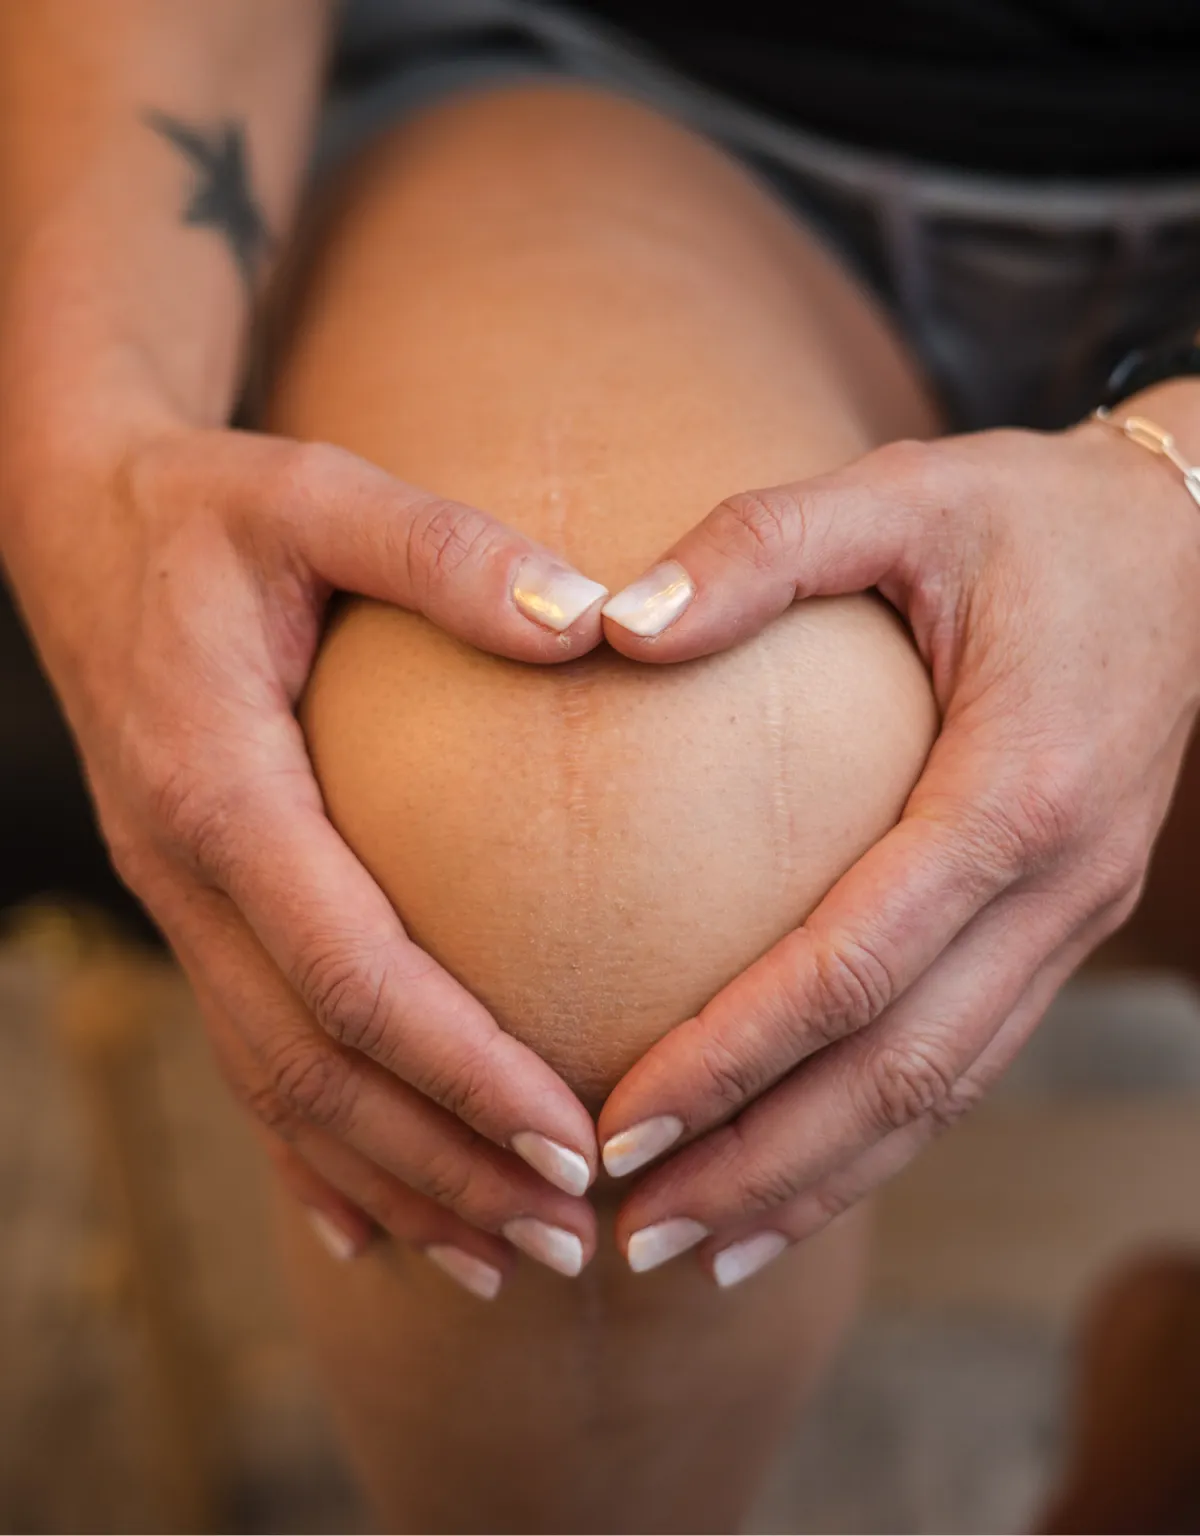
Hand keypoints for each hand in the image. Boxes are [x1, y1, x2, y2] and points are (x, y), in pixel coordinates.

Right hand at [1, 404, 612, 1283]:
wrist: (79, 523)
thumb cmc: (208, 509)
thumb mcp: (319, 496)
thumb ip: (446, 554)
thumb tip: (591, 622)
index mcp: (222, 790)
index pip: (354, 973)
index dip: (462, 1069)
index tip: (571, 1141)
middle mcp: (187, 874)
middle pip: (318, 1067)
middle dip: (444, 1164)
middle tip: (567, 1240)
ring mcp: (179, 906)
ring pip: (282, 1087)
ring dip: (394, 1182)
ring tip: (503, 1260)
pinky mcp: (192, 910)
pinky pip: (250, 1057)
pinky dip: (315, 1157)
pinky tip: (376, 1226)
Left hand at [595, 393, 1199, 1283]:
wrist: (1186, 541)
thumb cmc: (1027, 514)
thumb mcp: (899, 490)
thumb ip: (758, 548)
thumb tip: (609, 629)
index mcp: (1017, 788)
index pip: (855, 965)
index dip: (734, 1055)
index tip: (616, 1119)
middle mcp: (1059, 882)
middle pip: (901, 1072)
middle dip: (759, 1164)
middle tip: (625, 1235)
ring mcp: (1072, 918)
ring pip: (942, 1093)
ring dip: (815, 1181)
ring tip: (690, 1246)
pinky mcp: (1060, 925)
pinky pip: (967, 1058)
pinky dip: (878, 1137)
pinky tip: (795, 1178)